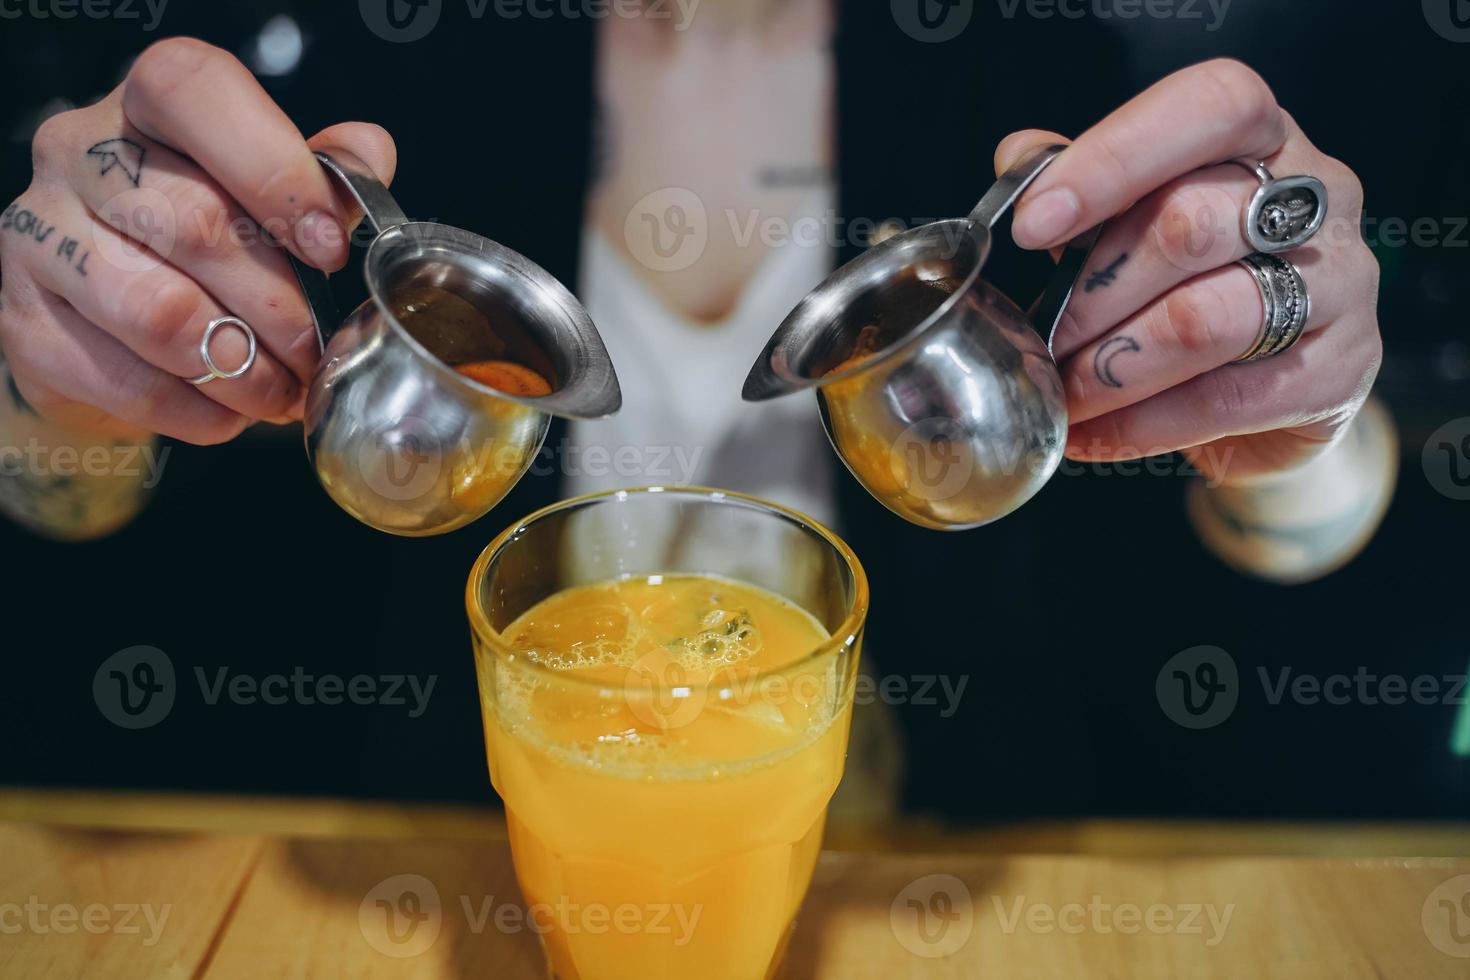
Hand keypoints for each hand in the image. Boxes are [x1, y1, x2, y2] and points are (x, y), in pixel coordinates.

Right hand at [0, 38, 395, 443]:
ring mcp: (37, 235)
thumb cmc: (197, 232)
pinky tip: (233, 412)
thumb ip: (323, 171)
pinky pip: (125, 380)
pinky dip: (198, 409)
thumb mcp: (265, 188)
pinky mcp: (25, 320)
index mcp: (146, 102)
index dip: (275, 171)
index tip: (331, 249)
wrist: (102, 306)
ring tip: (284, 392)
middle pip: (190, 223)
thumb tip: (370, 155)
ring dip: (241, 369)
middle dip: (278, 307)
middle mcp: (76, 152)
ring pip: (156, 312)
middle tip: (319, 351)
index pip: (194, 93)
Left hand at [996, 59, 1380, 484]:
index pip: (1212, 106)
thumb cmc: (1189, 284)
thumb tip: (1018, 156)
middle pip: (1191, 225)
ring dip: (1109, 366)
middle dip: (1090, 295)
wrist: (1270, 399)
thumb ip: (1082, 184)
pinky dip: (1140, 423)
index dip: (1114, 159)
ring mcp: (1343, 282)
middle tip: (1035, 339)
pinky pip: (1225, 400)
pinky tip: (1092, 435)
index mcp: (1264, 137)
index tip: (1030, 224)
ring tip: (1059, 394)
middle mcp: (1321, 195)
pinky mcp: (1342, 369)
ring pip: (1204, 319)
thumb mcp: (1132, 222)